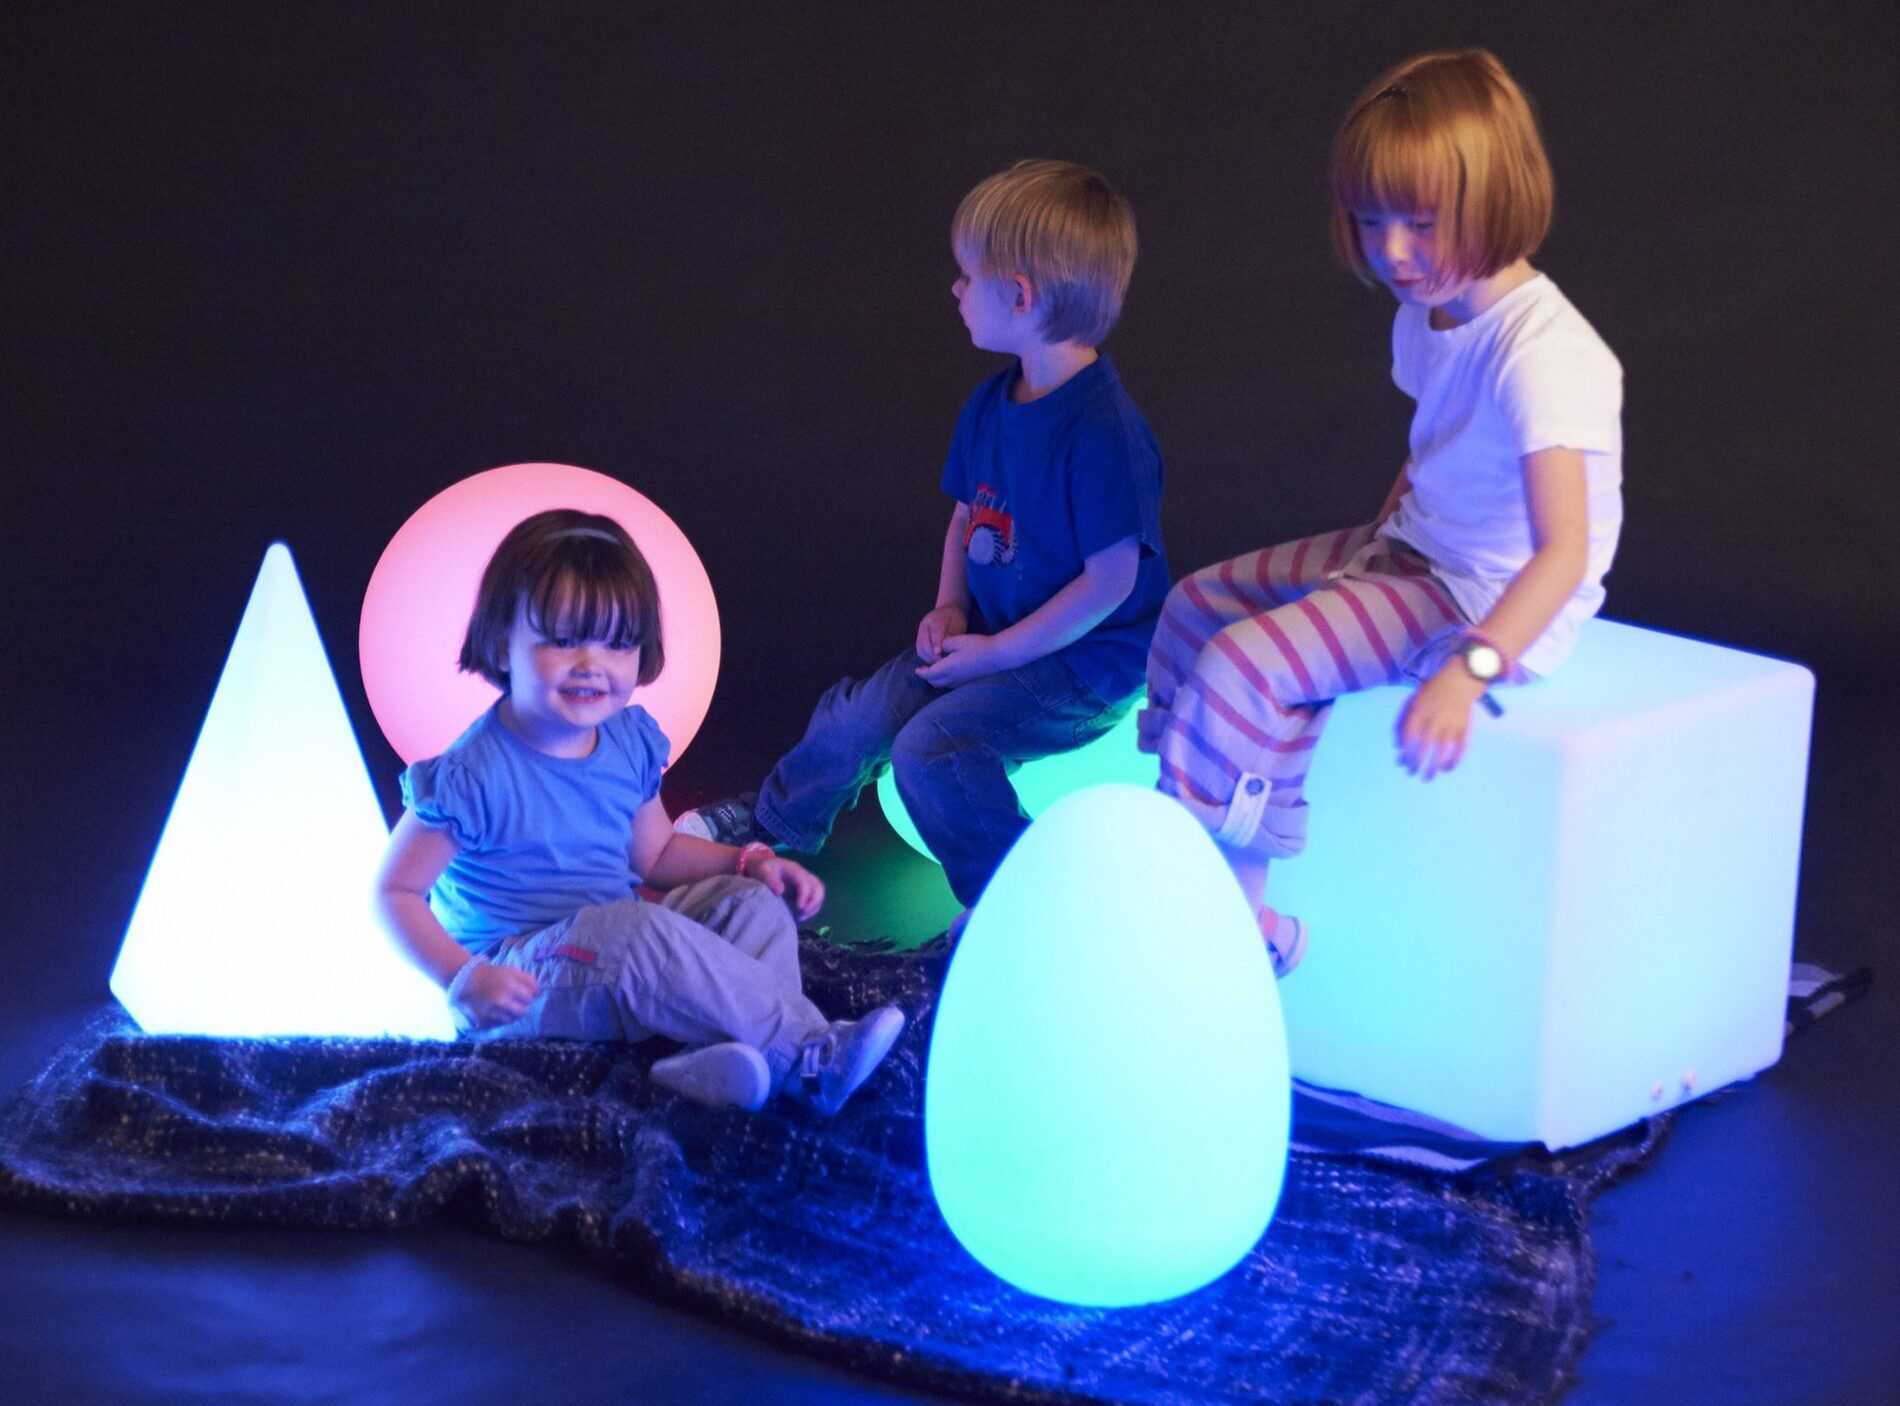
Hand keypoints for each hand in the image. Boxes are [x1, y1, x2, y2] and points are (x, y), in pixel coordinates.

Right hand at [453, 960, 539, 1028]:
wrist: (465, 982)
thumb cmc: (492, 975)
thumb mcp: (512, 971)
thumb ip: (529, 980)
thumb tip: (538, 994)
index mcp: (508, 986)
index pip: (529, 998)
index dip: (525, 995)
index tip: (518, 992)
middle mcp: (500, 1001)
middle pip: (522, 1012)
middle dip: (520, 1006)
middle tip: (511, 1000)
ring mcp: (491, 1013)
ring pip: (511, 1020)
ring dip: (510, 1013)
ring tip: (501, 1004)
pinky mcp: (484, 1022)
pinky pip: (499, 1024)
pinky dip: (498, 1018)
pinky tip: (492, 1009)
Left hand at [744, 852, 825, 921]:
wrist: (762, 865)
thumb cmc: (761, 867)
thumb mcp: (762, 870)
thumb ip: (770, 879)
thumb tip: (780, 891)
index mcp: (794, 869)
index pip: (805, 882)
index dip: (805, 895)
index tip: (798, 908)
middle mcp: (803, 874)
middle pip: (818, 886)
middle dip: (814, 902)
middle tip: (802, 914)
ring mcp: (805, 881)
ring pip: (819, 892)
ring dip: (815, 906)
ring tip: (802, 917)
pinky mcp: (803, 889)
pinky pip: (815, 897)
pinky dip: (812, 907)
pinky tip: (801, 915)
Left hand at [914, 632, 1000, 687]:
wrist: (996, 656)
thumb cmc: (976, 646)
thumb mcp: (957, 641)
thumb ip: (943, 644)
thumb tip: (937, 648)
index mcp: (947, 667)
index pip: (929, 674)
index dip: (921, 672)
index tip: (917, 670)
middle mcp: (952, 678)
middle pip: (934, 682)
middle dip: (927, 677)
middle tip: (923, 670)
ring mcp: (961, 682)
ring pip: (943, 685)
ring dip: (936, 680)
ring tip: (934, 671)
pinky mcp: (968, 681)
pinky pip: (951, 685)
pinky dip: (945, 681)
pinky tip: (948, 673)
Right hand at [916, 604, 966, 663]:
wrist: (948, 610)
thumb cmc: (956, 619)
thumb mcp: (957, 625)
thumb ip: (951, 636)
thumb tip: (946, 649)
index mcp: (936, 618)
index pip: (935, 633)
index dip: (936, 644)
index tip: (939, 654)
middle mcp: (925, 624)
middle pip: (924, 643)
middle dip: (931, 655)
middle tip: (941, 664)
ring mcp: (920, 631)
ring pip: (920, 648)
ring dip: (928, 658)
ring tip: (938, 666)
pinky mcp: (919, 637)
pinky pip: (920, 650)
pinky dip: (926, 657)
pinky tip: (934, 662)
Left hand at [1395, 665, 1487, 779]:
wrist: (1459, 680)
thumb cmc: (1431, 694)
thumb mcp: (1412, 702)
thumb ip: (1402, 722)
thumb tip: (1397, 746)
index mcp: (1420, 711)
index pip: (1410, 735)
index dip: (1405, 750)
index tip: (1401, 763)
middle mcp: (1436, 718)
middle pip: (1425, 745)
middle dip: (1417, 762)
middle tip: (1411, 774)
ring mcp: (1452, 724)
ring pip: (1442, 749)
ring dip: (1434, 766)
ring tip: (1427, 778)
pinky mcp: (1465, 728)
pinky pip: (1460, 748)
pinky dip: (1454, 760)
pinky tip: (1447, 769)